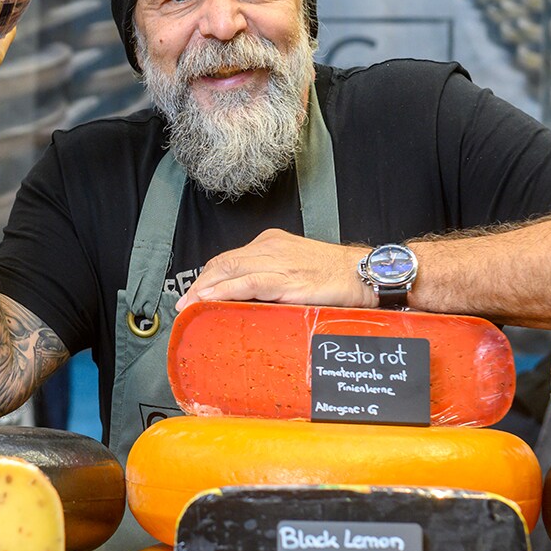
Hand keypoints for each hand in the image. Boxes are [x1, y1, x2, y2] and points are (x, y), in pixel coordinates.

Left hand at [175, 230, 373, 311]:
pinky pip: (249, 284)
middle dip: (200, 284)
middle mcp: (271, 248)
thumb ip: (274, 280)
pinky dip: (226, 291)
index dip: (208, 277)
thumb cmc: (337, 276)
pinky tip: (212, 300)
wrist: (366, 273)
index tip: (194, 293)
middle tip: (184, 304)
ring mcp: (279, 262)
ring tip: (189, 306)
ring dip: (206, 290)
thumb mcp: (298, 271)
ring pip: (230, 271)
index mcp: (272, 243)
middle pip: (223, 263)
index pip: (230, 259)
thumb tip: (250, 301)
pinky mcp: (288, 280)